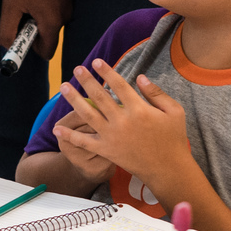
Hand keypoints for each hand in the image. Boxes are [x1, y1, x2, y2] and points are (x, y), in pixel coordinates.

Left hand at [0, 0, 69, 58]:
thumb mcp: (11, 2)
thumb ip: (8, 28)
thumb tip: (6, 46)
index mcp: (53, 22)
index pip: (45, 53)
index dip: (29, 49)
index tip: (17, 37)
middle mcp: (66, 16)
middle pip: (46, 36)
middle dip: (30, 28)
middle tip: (17, 9)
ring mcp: (69, 3)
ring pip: (48, 20)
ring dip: (35, 13)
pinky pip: (53, 7)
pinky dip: (42, 2)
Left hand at [57, 62, 189, 189]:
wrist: (167, 169)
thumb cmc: (173, 138)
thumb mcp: (174, 111)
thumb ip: (156, 93)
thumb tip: (140, 76)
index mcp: (139, 109)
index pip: (119, 85)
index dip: (107, 72)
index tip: (97, 62)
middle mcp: (122, 121)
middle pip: (100, 96)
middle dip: (87, 81)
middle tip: (77, 69)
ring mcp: (112, 136)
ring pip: (88, 114)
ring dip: (74, 100)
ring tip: (64, 87)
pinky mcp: (107, 150)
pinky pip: (85, 142)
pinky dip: (70, 135)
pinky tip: (57, 128)